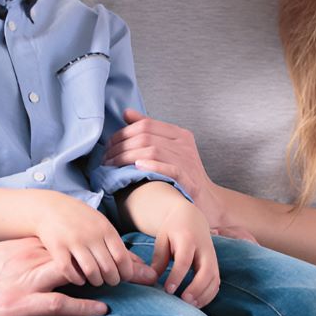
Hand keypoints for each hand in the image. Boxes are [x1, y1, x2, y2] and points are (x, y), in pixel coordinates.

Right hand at [0, 237, 157, 315]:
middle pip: (81, 255)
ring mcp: (25, 281)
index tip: (128, 253)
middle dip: (114, 260)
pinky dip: (82, 305)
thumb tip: (57, 261)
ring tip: (132, 286)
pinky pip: (58, 304)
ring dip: (106, 279)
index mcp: (26, 247)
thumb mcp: (2, 261)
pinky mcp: (19, 305)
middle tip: (143, 268)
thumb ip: (29, 258)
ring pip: (75, 274)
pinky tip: (102, 310)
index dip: (103, 248)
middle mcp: (29, 259)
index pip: (72, 243)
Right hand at [32, 191, 135, 286]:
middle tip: (110, 281)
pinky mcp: (57, 248)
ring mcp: (73, 241)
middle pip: (108, 268)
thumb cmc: (81, 219)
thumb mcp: (102, 225)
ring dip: (96, 281)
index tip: (124, 277)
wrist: (50, 207)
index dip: (125, 272)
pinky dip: (77, 279)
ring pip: (91, 272)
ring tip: (96, 281)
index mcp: (105, 229)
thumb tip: (141, 265)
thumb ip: (117, 244)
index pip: (122, 258)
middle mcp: (91, 235)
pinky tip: (79, 279)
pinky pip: (70, 271)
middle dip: (112, 280)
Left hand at [104, 109, 256, 242]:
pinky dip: (151, 166)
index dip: (122, 133)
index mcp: (179, 134)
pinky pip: (170, 169)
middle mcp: (184, 145)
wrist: (209, 202)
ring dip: (127, 158)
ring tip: (112, 166)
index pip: (146, 124)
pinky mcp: (189, 180)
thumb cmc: (184, 176)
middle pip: (146, 137)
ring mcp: (187, 161)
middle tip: (106, 158)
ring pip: (153, 150)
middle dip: (121, 147)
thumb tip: (127, 113)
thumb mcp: (168, 149)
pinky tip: (136, 168)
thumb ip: (149, 131)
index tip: (109, 146)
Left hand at [149, 201, 220, 306]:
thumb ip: (159, 258)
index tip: (168, 290)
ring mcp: (212, 257)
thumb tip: (154, 279)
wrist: (192, 218)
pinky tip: (196, 303)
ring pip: (214, 278)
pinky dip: (209, 295)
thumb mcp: (162, 238)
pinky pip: (216, 283)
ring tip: (189, 305)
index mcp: (188, 239)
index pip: (184, 260)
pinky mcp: (215, 265)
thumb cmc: (173, 229)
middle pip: (206, 271)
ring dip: (204, 294)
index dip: (177, 276)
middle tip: (183, 300)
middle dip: (196, 288)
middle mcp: (204, 248)